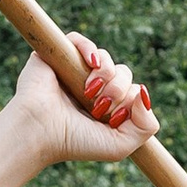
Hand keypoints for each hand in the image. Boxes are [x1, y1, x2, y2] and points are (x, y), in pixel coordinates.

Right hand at [8, 38, 156, 172]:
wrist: (40, 131)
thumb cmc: (75, 142)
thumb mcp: (120, 146)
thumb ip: (146, 126)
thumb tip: (145, 93)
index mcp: (105, 108)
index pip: (133, 91)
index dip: (129, 101)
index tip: (112, 119)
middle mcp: (91, 88)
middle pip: (123, 74)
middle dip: (118, 89)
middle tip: (99, 107)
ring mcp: (74, 72)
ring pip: (106, 59)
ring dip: (106, 74)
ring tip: (89, 92)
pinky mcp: (56, 57)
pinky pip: (79, 40)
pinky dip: (89, 49)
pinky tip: (91, 64)